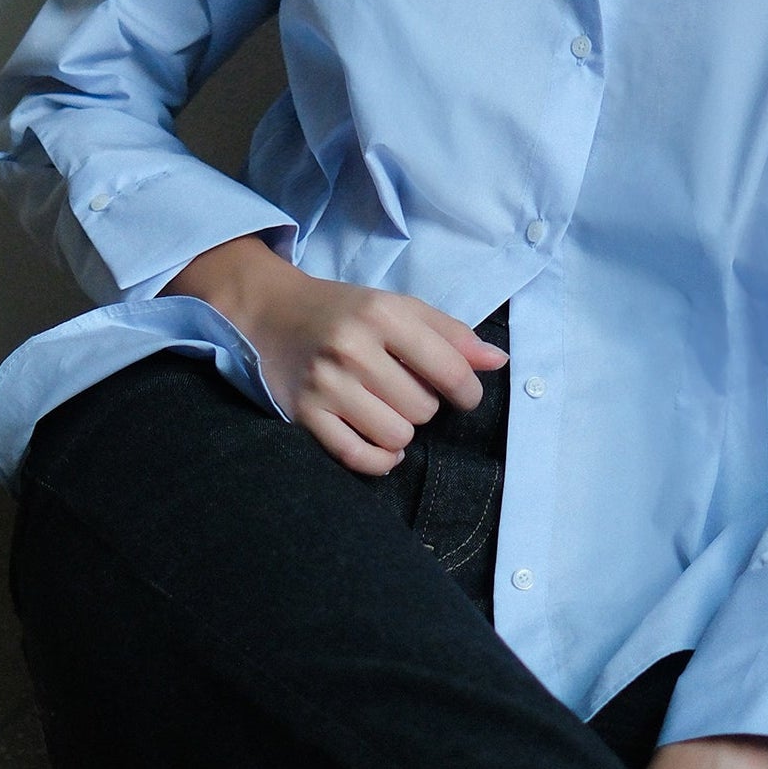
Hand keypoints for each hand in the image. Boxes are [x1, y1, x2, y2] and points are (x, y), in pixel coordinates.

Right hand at [163, 235, 507, 476]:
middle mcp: (352, 348)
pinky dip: (379, 460)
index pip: (451, 370)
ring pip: (396, 437)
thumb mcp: (397, 308)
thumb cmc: (343, 312)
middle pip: (424, 409)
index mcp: (383, 314)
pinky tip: (382, 447)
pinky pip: (358, 458)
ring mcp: (325, 384)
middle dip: (423, 406)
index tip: (463, 395)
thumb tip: (499, 362)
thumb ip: (450, 334)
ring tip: (386, 411)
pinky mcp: (303, 415)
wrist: (268, 313)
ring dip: (400, 432)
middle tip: (403, 392)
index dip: (467, 391)